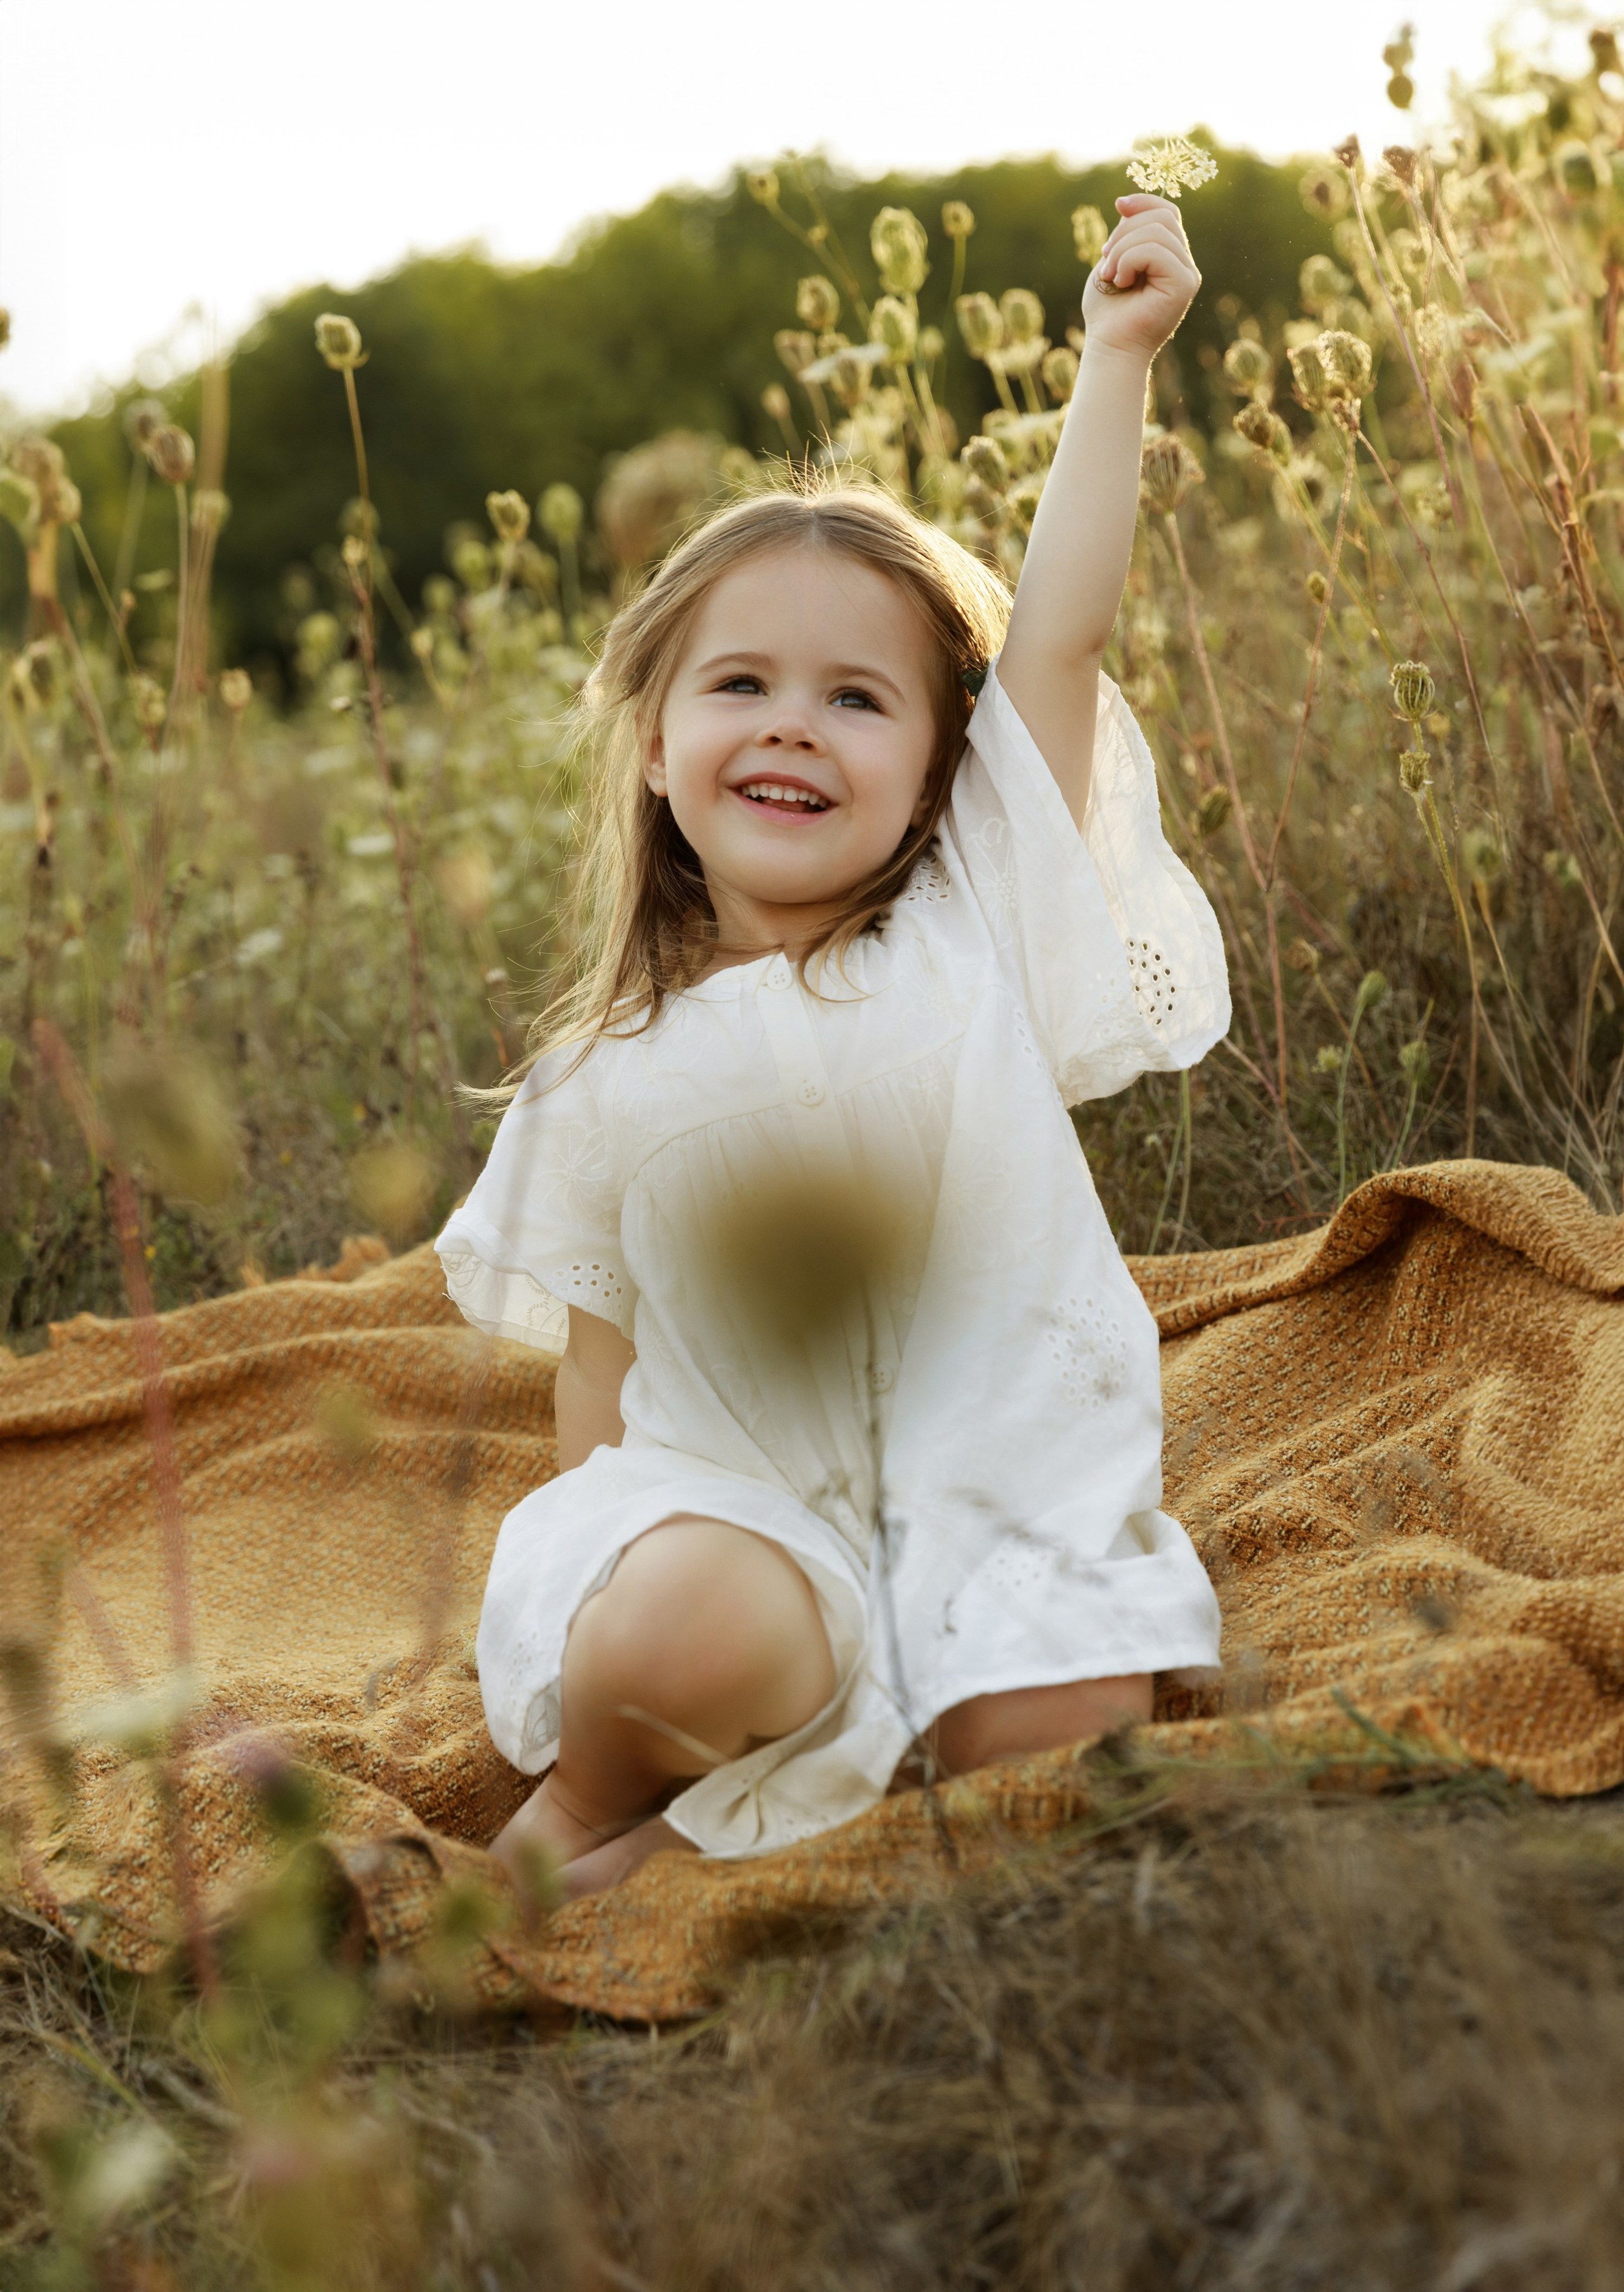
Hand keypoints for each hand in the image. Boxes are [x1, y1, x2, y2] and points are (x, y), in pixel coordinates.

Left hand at [1081, 194, 1201, 362]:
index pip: (1167, 212)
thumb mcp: (1112, 260)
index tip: (1118, 206)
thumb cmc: (1108, 311)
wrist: (1110, 347)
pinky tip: (1121, 282)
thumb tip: (1125, 203)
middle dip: (1125, 231)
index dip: (1143, 202)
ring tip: (1111, 276)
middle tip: (1105, 260)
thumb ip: (1125, 233)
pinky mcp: (1185, 284)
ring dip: (1122, 250)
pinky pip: (1156, 250)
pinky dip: (1129, 260)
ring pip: (1157, 231)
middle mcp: (1183, 264)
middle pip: (1162, 217)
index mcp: (1170, 256)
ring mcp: (1187, 274)